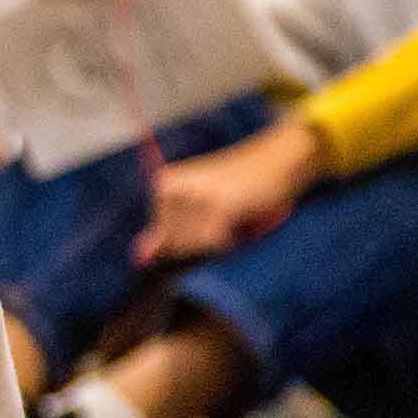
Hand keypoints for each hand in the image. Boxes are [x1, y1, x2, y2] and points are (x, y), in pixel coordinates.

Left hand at [134, 119, 326, 263]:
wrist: (277, 161)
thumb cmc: (238, 184)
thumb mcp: (195, 205)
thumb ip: (166, 230)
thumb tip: (140, 256)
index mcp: (163, 185)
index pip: (163, 240)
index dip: (189, 239)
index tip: (208, 215)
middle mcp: (173, 188)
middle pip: (177, 246)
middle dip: (202, 241)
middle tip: (223, 214)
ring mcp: (194, 197)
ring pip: (194, 247)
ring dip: (216, 240)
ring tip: (230, 214)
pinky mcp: (218, 206)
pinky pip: (214, 245)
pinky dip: (229, 240)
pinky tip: (238, 217)